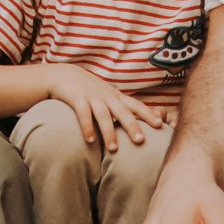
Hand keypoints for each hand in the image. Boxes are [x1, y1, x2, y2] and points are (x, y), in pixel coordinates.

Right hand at [46, 64, 165, 152]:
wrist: (63, 75)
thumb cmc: (89, 91)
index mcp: (116, 97)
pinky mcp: (77, 98)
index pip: (135, 105)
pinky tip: (90, 140)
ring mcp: (92, 96)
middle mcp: (106, 96)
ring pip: (103, 115)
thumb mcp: (106, 97)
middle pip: (122, 112)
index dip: (147, 115)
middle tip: (140, 140)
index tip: (160, 125)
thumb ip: (119, 109)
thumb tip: (135, 127)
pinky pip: (83, 113)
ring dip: (109, 132)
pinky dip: (87, 126)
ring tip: (114, 148)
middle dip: (132, 125)